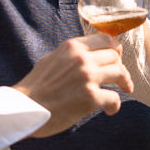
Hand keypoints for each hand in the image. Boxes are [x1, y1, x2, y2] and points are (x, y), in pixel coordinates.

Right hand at [14, 33, 133, 137]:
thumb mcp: (52, 59)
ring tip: (124, 90)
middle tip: (121, 79)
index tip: (117, 58)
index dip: (116, 49)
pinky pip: (115, 98)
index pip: (106, 39)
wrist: (25, 109)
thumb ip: (71, 54)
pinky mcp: (90, 97)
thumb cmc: (36, 87)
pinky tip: (109, 110)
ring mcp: (87, 77)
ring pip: (120, 73)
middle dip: (121, 68)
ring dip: (125, 83)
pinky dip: (114, 105)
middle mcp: (82, 59)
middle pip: (116, 57)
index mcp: (72, 47)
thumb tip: (89, 53)